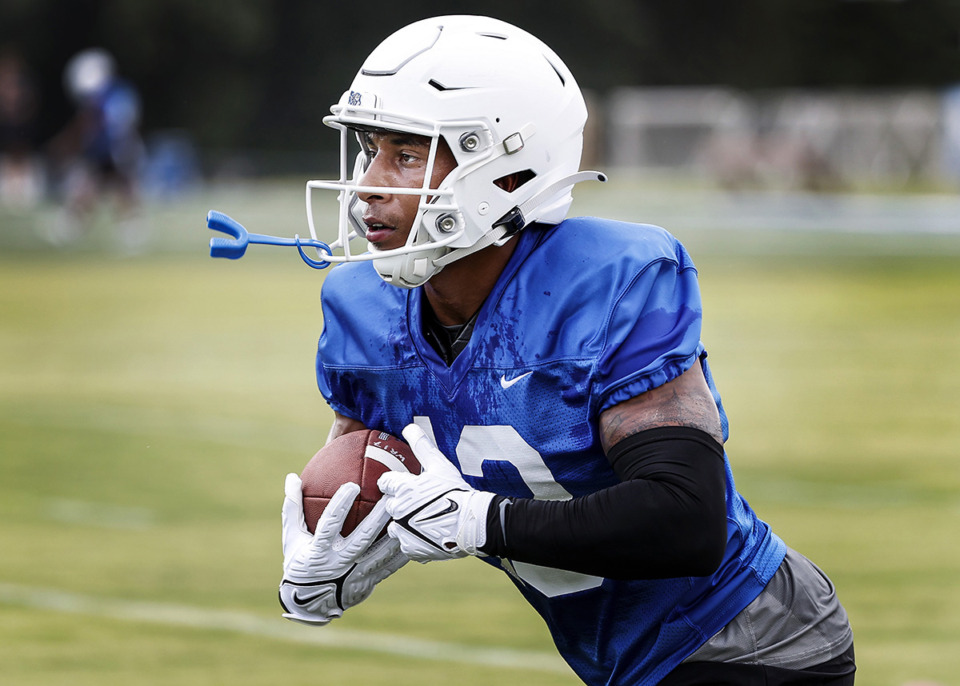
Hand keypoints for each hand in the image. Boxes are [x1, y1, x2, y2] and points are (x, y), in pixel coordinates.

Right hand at [279, 473, 406, 625]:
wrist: (308, 605)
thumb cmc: (300, 563)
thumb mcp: (292, 538)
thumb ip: (293, 508)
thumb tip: (291, 476)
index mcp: (319, 550)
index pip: (330, 524)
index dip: (341, 505)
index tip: (352, 485)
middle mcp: (339, 563)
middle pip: (362, 538)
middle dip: (378, 517)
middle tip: (391, 497)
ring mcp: (355, 575)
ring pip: (379, 554)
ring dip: (394, 535)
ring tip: (408, 516)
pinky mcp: (367, 583)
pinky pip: (388, 568)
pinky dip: (400, 555)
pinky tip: (413, 539)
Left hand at [377, 424, 495, 562]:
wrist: (473, 523)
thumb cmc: (456, 491)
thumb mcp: (439, 464)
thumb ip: (422, 445)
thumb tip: (408, 427)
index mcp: (401, 489)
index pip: (385, 483)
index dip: (394, 483)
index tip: (402, 484)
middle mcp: (397, 510)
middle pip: (390, 505)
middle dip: (400, 504)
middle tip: (419, 503)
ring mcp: (403, 531)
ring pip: (394, 527)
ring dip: (404, 524)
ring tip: (422, 521)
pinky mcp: (411, 549)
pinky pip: (406, 544)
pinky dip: (414, 540)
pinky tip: (427, 535)